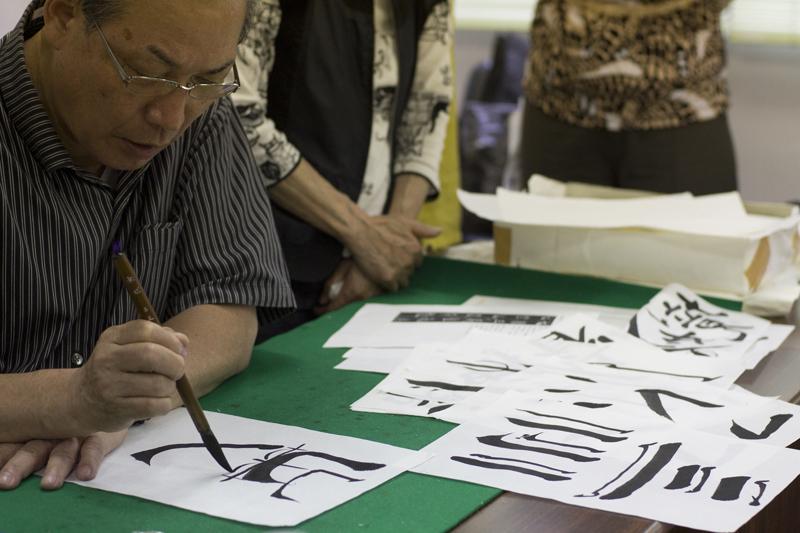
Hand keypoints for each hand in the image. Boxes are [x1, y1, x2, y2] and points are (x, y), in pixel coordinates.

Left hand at [0, 429, 126, 490]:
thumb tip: (2, 459)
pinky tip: (86, 474)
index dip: (2, 456)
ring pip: (62, 451)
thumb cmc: (62, 429)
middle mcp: (51, 433)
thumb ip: (16, 448)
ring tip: (49, 484)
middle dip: (19, 465)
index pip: (11, 446)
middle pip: (32, 450)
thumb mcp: (37, 435)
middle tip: (6, 481)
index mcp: (32, 433)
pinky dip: (89, 460)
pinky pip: (93, 448)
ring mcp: (75, 435)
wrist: (102, 403)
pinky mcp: (98, 437)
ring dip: (56, 467)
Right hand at [71, 320, 187, 432]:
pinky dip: (164, 404)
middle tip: (178, 371)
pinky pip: (153, 406)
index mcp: (112, 338)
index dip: (170, 339)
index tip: (179, 349)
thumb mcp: (129, 347)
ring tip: (165, 387)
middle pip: (151, 354)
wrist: (82, 400)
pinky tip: (159, 402)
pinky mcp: (116, 408)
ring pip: (156, 383)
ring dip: (170, 386)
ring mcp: (109, 385)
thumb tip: (183, 342)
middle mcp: (107, 359)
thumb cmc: (116, 369)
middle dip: (175, 363)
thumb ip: (159, 339)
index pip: (145, 329)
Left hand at [315, 260, 381, 313]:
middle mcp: (361, 299)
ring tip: (340, 296)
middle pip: (344, 309)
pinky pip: (364, 302)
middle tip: (326, 303)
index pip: (333, 308)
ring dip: (346, 303)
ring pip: (354, 306)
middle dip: (334, 307)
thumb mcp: (341, 268)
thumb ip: (330, 284)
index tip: (316, 309)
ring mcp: (371, 298)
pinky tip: (355, 291)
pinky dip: (356, 299)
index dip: (322, 311)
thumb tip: (322, 300)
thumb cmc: (361, 260)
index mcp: (351, 293)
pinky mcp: (379, 295)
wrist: (383, 256)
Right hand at [347, 214, 439, 290]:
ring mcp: (399, 271)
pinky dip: (387, 284)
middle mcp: (410, 261)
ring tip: (384, 269)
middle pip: (410, 273)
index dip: (406, 260)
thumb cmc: (380, 225)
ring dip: (395, 278)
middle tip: (388, 262)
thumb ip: (422, 229)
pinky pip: (393, 288)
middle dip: (401, 269)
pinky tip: (380, 275)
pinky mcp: (388, 278)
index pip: (417, 263)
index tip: (396, 256)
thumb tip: (440, 231)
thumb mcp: (404, 222)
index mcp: (416, 249)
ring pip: (403, 282)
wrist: (360, 231)